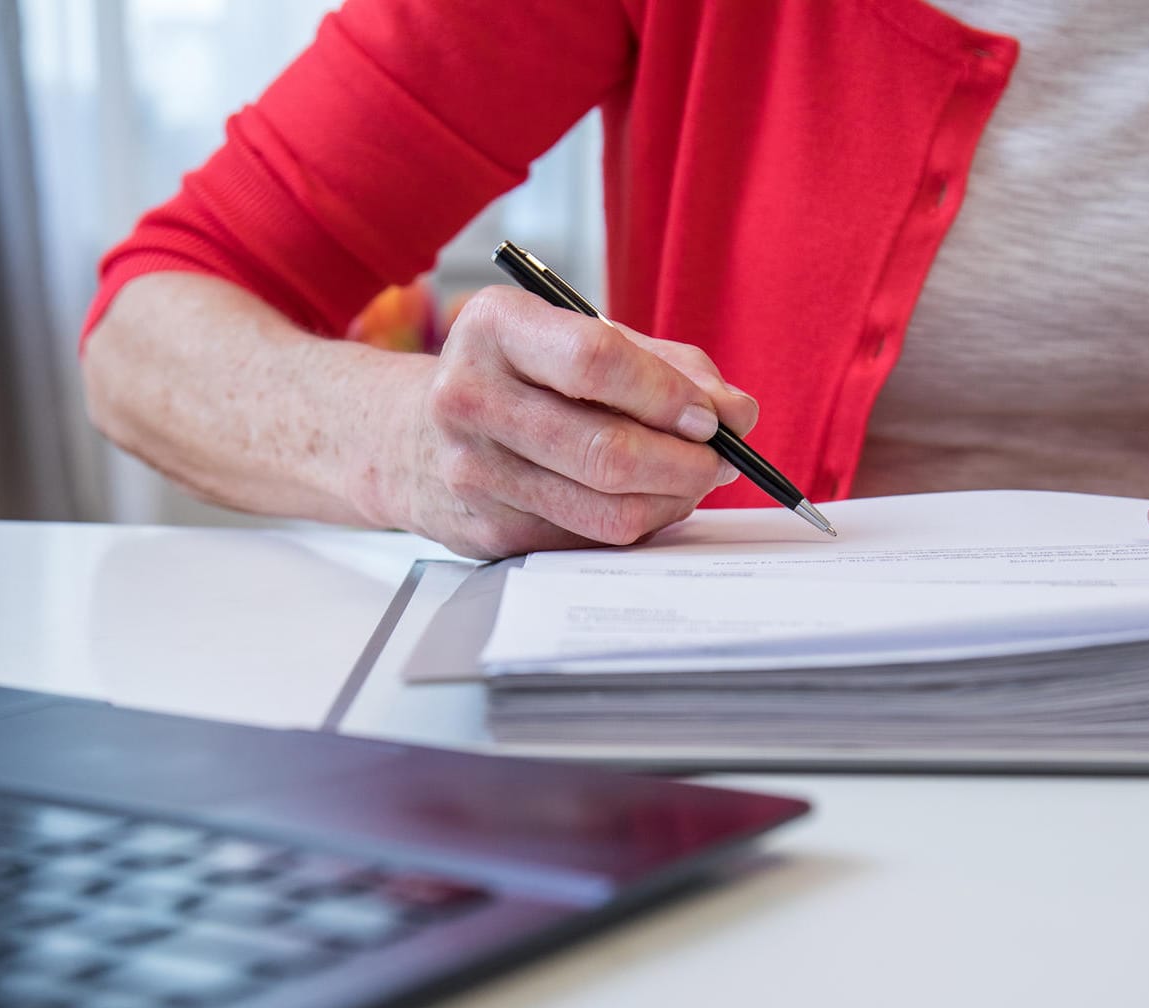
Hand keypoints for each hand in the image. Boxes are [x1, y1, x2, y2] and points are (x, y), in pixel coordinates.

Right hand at [398, 285, 758, 558]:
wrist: (411, 435)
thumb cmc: (518, 376)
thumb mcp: (577, 338)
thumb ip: (664, 365)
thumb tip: (737, 413)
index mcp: (494, 328)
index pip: (595, 362)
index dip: (667, 395)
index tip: (710, 416)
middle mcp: (470, 397)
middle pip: (605, 450)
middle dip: (685, 461)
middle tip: (719, 458)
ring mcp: (473, 472)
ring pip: (606, 508)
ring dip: (672, 499)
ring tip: (692, 478)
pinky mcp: (488, 531)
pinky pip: (591, 538)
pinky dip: (638, 521)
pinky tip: (646, 498)